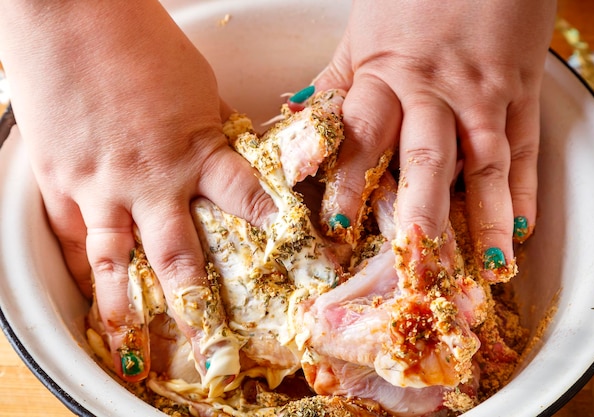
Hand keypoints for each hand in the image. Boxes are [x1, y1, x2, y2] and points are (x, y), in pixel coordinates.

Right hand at [0, 0, 273, 380]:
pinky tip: (92, 298)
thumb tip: (222, 166)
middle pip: (180, 259)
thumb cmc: (144, 46)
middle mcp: (152, 182)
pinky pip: (73, 238)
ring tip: (135, 350)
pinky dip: (83, 270)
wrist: (74, 17)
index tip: (301, 265)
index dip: (277, 234)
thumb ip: (210, 139)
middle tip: (212, 354)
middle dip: (198, 312)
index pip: (248, 203)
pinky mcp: (61, 182)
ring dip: (127, 312)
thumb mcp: (197, 93)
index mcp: (197, 152)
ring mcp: (102, 187)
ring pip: (115, 265)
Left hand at [307, 0, 555, 279]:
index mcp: (385, 75)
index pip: (360, 136)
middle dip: (417, 213)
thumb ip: (334, 83)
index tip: (335, 224)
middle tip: (410, 261)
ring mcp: (482, 95)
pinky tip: (521, 228)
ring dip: (484, 219)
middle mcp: (434, 92)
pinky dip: (524, 191)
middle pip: (424, 159)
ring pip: (484, 164)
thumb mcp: (362, 35)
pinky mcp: (520, 92)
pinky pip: (524, 148)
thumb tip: (295, 116)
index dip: (346, 181)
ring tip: (482, 267)